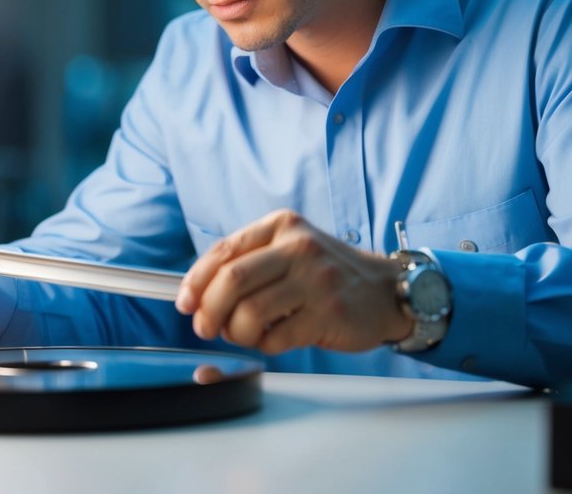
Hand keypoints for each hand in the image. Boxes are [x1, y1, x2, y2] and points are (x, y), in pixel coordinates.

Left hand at [175, 209, 411, 353]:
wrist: (386, 290)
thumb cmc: (327, 273)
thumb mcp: (291, 248)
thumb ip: (249, 262)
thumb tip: (198, 295)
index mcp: (282, 226)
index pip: (224, 251)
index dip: (196, 281)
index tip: (185, 302)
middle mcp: (299, 247)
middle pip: (232, 281)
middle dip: (209, 311)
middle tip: (205, 328)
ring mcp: (316, 280)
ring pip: (250, 313)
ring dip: (236, 332)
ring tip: (245, 334)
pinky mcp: (328, 313)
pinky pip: (277, 337)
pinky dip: (265, 344)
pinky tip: (274, 339)